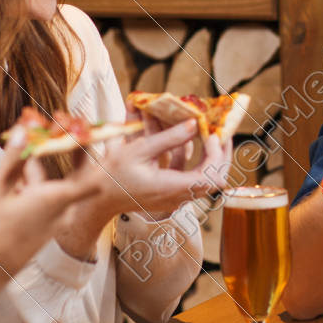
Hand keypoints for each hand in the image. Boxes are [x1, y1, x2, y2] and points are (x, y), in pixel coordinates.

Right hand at [0, 120, 92, 277]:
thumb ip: (13, 159)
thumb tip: (24, 130)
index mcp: (55, 199)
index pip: (88, 171)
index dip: (87, 148)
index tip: (80, 127)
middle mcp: (61, 212)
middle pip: (73, 175)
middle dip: (64, 149)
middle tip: (54, 128)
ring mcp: (51, 223)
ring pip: (55, 187)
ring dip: (43, 166)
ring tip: (27, 143)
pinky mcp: (41, 230)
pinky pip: (46, 200)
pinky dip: (36, 183)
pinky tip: (18, 173)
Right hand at [74, 120, 229, 220]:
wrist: (99, 198)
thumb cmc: (114, 175)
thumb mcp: (139, 150)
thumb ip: (169, 138)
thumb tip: (193, 125)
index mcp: (172, 187)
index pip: (211, 177)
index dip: (217, 155)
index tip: (211, 134)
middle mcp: (178, 197)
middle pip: (216, 180)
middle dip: (222, 155)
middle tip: (222, 133)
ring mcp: (176, 198)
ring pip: (207, 180)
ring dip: (211, 157)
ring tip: (211, 135)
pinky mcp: (172, 195)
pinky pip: (193, 179)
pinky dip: (196, 162)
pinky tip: (189, 143)